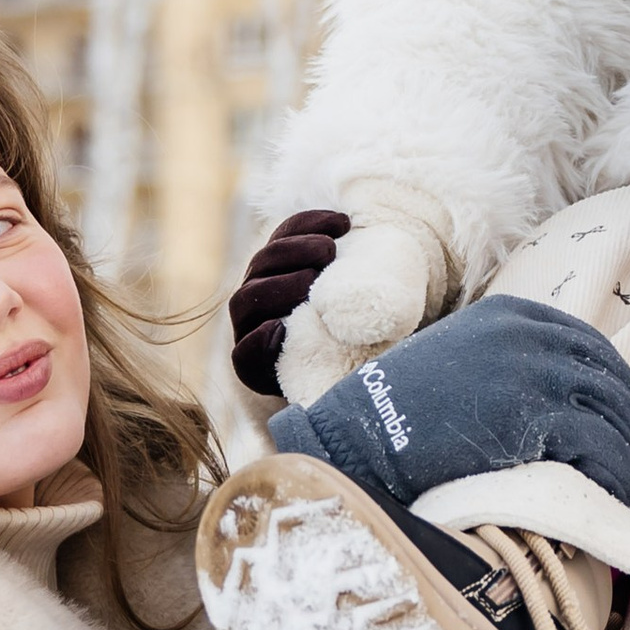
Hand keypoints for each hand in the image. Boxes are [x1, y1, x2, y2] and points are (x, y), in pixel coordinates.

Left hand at [231, 216, 437, 405]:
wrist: (383, 315)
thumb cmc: (373, 358)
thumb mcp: (362, 376)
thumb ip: (353, 388)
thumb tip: (363, 406)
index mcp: (269, 364)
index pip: (246, 359)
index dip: (256, 346)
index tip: (280, 331)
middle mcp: (258, 323)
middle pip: (248, 303)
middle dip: (277, 288)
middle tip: (312, 280)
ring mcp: (266, 282)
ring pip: (262, 263)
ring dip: (292, 251)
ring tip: (330, 249)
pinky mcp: (285, 250)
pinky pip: (286, 231)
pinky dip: (309, 223)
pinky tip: (342, 223)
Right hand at [272, 298, 629, 519]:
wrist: (353, 443)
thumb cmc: (394, 419)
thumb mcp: (456, 365)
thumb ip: (504, 369)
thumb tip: (557, 407)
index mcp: (511, 316)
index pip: (592, 350)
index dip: (620, 395)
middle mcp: (528, 335)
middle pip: (613, 382)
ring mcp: (532, 372)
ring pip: (616, 417)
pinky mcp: (531, 417)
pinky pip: (600, 449)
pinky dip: (617, 479)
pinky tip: (615, 502)